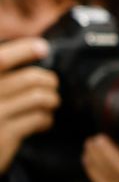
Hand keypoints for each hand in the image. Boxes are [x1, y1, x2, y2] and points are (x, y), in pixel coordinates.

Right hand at [0, 37, 57, 172]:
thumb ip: (3, 76)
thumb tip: (34, 49)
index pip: (1, 59)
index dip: (23, 50)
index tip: (43, 47)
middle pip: (30, 79)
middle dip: (49, 81)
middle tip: (52, 85)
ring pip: (39, 98)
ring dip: (52, 100)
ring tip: (50, 103)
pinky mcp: (5, 134)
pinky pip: (38, 119)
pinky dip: (46, 119)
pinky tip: (43, 121)